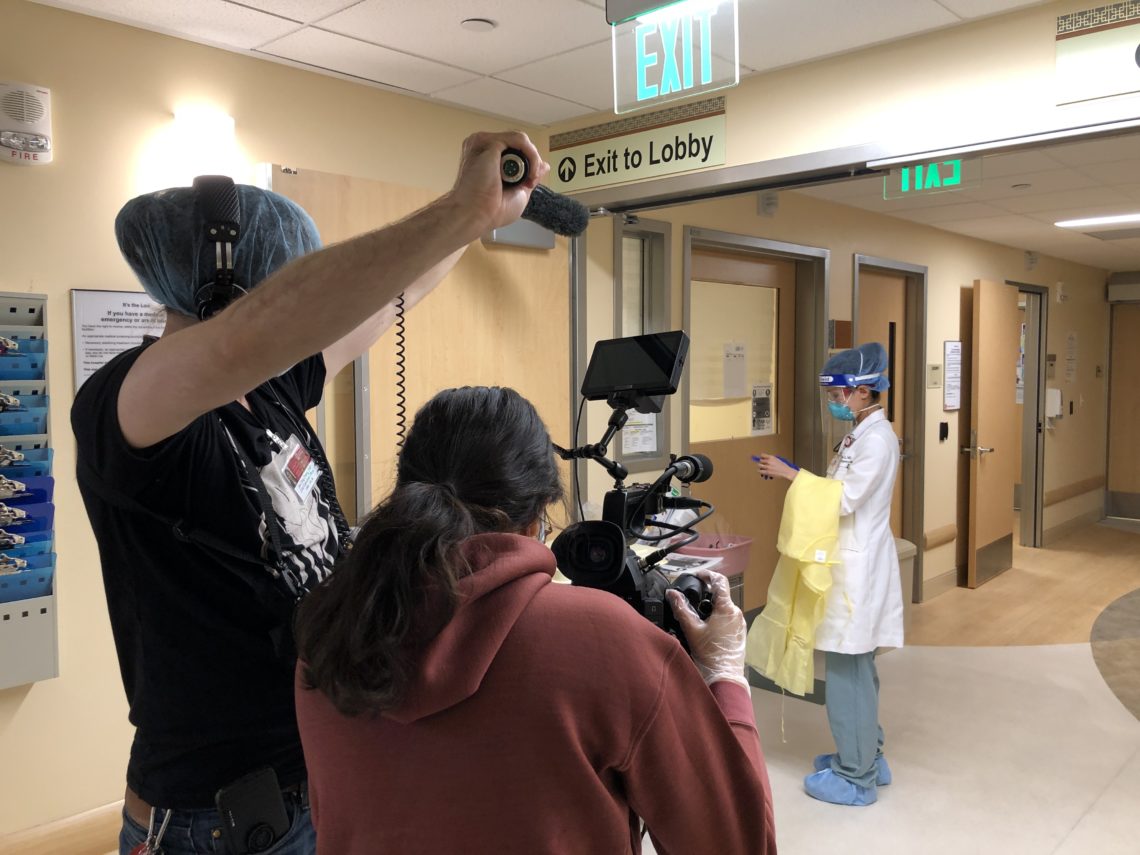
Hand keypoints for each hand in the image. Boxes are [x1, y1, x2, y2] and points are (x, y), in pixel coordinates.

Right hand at [447, 131, 549, 240]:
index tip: (530, 183)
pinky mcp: (489, 143)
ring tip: (530, 178)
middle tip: (531, 182)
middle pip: (517, 143)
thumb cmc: (490, 210)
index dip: (528, 163)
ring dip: (532, 158)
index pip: (514, 150)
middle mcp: (483, 148)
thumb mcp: (518, 192)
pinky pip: (519, 139)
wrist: (477, 215)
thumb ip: (529, 175)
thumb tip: (544, 165)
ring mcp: (485, 143)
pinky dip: (531, 155)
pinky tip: (529, 172)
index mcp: (486, 158)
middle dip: (531, 160)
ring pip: (520, 139)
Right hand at [666, 569, 748, 690]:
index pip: (719, 581)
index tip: (697, 576)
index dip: (707, 574)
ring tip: (697, 619)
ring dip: (710, 608)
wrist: (724, 676)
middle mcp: (736, 613)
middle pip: (720, 595)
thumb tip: (672, 594)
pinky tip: (706, 630)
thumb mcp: (692, 629)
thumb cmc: (710, 654)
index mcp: (727, 608)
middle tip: (691, 601)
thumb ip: (681, 608)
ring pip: (723, 608)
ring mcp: (739, 623)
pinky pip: (727, 619)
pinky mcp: (739, 632)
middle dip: (705, 596)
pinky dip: (716, 618)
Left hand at [755, 453, 797, 481]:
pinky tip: (761, 471)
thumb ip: (771, 459)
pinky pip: (760, 471)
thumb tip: (766, 460)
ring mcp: (767, 466)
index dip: (762, 457)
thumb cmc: (783, 466)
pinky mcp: (767, 472)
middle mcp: (769, 461)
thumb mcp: (777, 459)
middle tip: (763, 464)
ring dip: (760, 466)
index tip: (762, 458)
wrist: (786, 471)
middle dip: (761, 462)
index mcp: (772, 457)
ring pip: (759, 465)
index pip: (762, 455)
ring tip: (762, 468)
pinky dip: (760, 471)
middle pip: (760, 460)